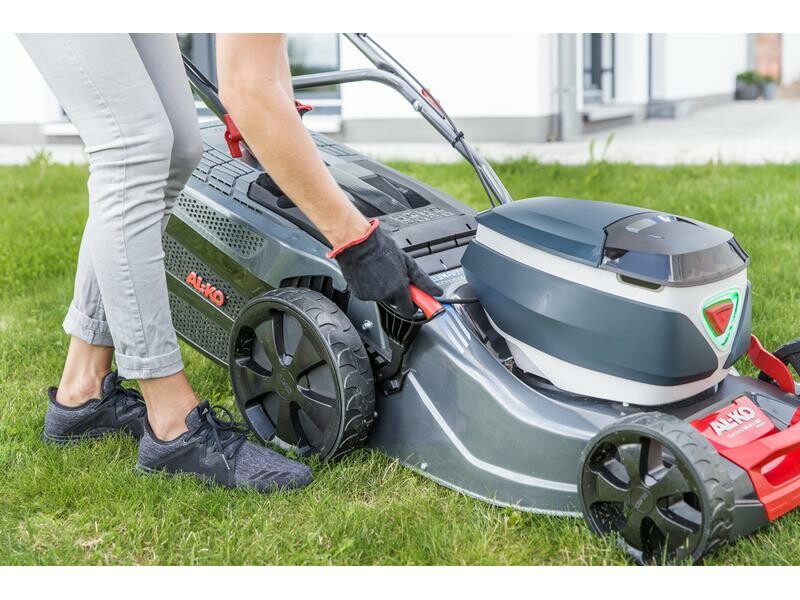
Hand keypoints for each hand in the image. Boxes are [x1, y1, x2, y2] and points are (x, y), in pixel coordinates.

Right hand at [328, 220, 442, 316]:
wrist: (357, 243)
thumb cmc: (380, 248)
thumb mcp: (407, 262)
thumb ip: (422, 281)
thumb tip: (436, 291)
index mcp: (398, 288)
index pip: (409, 311)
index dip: (414, 305)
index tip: (417, 300)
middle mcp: (384, 295)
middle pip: (396, 302)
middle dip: (398, 292)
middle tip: (396, 276)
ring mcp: (371, 296)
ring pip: (383, 298)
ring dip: (384, 288)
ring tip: (381, 271)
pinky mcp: (360, 295)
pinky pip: (371, 295)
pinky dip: (372, 288)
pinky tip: (371, 274)